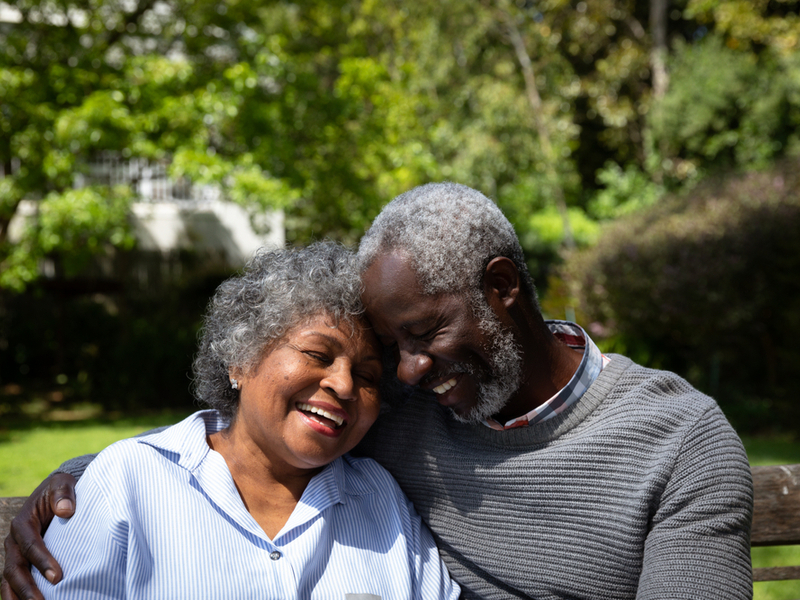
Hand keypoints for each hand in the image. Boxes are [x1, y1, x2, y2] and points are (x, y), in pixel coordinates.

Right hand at [1, 473, 76, 599]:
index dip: (42, 561)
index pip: (31, 545)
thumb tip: (65, 510)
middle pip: (15, 568)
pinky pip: (14, 583)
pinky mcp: (20, 562)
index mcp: (22, 523)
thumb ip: (63, 494)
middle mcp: (14, 541)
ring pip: (9, 580)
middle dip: (27, 588)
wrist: (54, 494)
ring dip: (19, 597)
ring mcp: (14, 554)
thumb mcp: (62, 484)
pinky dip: (18, 596)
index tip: (58, 577)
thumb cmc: (60, 491)